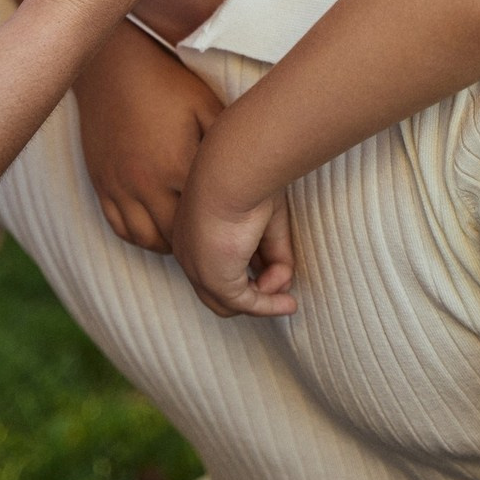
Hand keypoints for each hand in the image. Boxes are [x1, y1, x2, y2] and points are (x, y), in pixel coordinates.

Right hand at [75, 26, 223, 252]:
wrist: (115, 65)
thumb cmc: (166, 83)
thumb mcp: (205, 107)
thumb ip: (225, 144)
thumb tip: (253, 172)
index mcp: (176, 166)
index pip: (203, 220)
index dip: (222, 232)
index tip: (236, 234)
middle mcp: (144, 183)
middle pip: (175, 238)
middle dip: (196, 245)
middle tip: (214, 240)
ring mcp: (118, 186)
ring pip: (145, 239)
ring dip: (167, 244)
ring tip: (187, 235)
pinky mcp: (101, 183)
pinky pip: (118, 227)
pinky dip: (138, 235)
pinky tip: (155, 226)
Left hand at [172, 150, 297, 318]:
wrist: (232, 172)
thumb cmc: (247, 181)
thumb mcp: (265, 219)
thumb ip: (272, 251)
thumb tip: (282, 279)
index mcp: (193, 229)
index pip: (217, 259)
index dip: (246, 267)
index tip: (272, 269)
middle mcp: (189, 251)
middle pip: (218, 287)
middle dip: (252, 290)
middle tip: (280, 288)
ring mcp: (198, 268)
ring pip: (230, 301)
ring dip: (262, 301)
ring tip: (287, 297)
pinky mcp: (215, 280)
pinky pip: (247, 303)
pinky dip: (269, 307)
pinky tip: (289, 303)